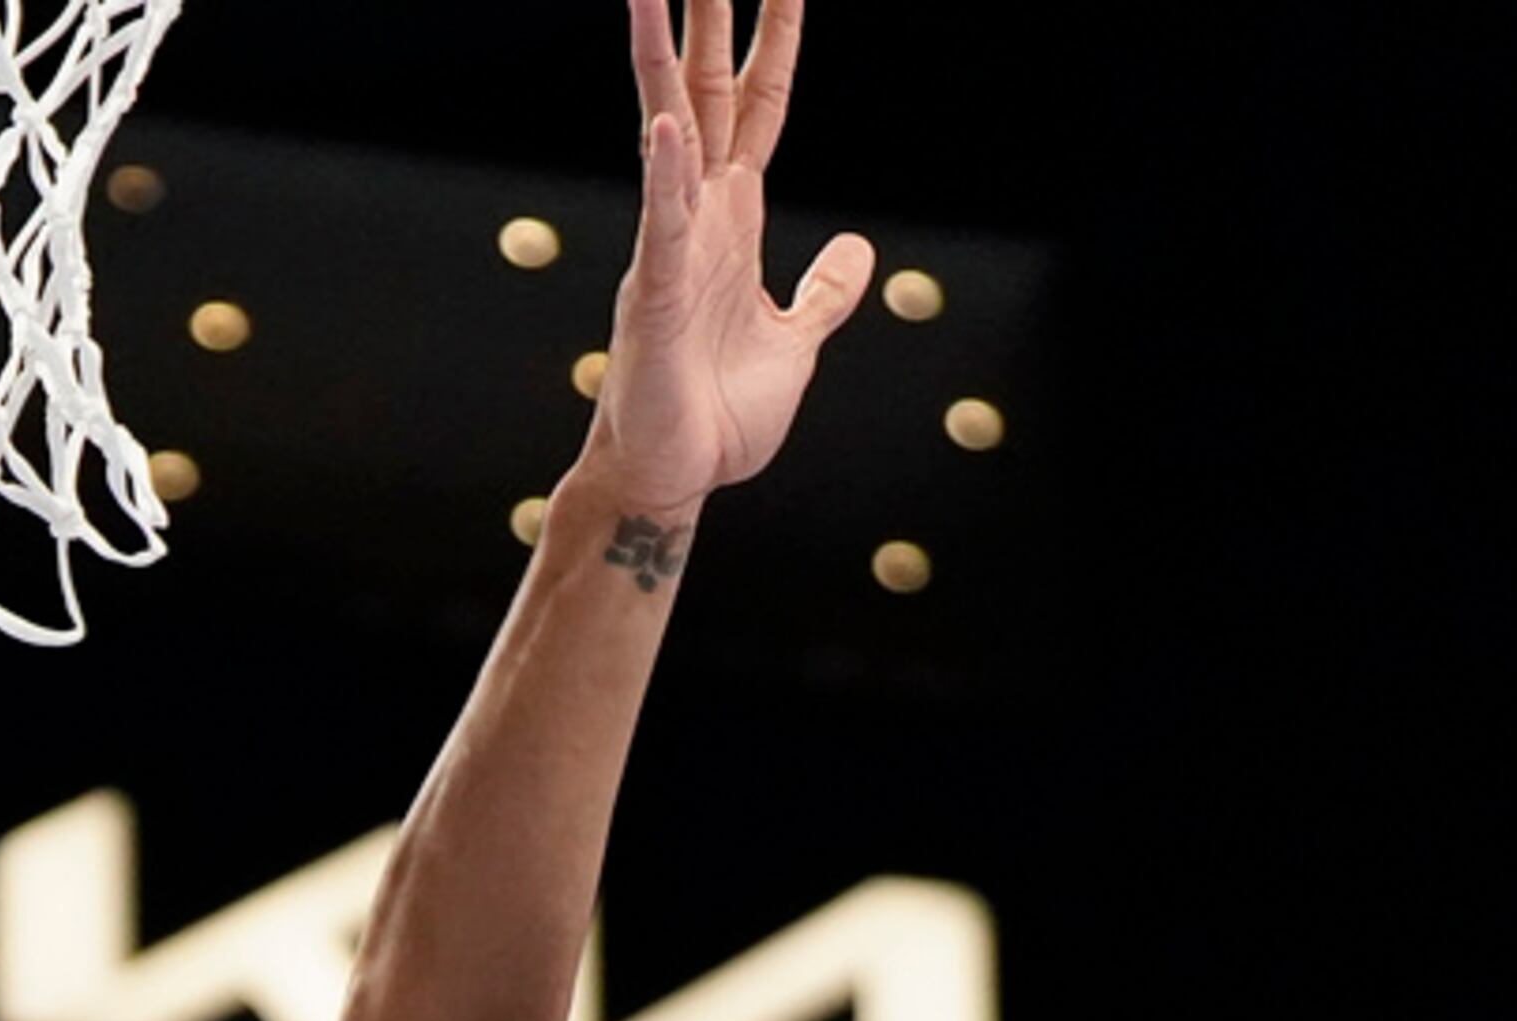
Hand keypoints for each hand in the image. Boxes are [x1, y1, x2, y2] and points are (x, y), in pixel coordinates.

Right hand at [586, 0, 874, 511]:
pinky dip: (665, 175)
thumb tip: (858, 248)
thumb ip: (825, 293)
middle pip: (708, 91)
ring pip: (668, 131)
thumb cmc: (721, 414)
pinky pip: (661, 223)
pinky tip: (666, 126)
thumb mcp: (798, 342)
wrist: (677, 478)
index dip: (776, 45)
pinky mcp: (657, 293)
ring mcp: (672, 246)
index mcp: (734, 221)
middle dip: (710, 17)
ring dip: (661, 60)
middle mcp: (698, 216)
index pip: (759, 109)